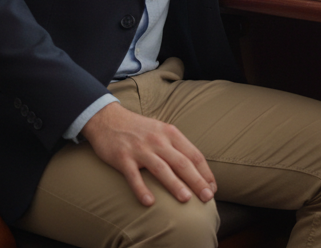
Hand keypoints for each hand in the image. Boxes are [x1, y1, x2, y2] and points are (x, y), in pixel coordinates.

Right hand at [80, 102, 215, 206]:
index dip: (205, 172)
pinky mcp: (122, 157)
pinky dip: (141, 189)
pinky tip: (149, 203)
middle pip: (182, 163)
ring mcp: (140, 149)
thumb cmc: (139, 129)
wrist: (107, 119)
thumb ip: (176, 146)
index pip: (194, 155)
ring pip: (161, 169)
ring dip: (175, 185)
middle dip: (197, 181)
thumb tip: (195, 167)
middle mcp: (158, 140)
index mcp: (171, 134)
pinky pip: (133, 176)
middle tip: (207, 197)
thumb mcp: (161, 130)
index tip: (213, 188)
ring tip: (186, 200)